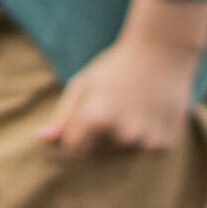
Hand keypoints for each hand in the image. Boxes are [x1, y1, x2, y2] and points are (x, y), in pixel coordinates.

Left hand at [42, 17, 203, 156]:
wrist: (162, 52)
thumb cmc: (115, 67)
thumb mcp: (82, 85)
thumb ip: (62, 116)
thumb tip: (41, 140)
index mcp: (96, 119)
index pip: (73, 151)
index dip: (73, 139)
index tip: (78, 125)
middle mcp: (123, 135)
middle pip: (98, 155)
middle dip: (96, 140)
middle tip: (110, 110)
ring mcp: (147, 141)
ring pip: (122, 154)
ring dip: (121, 140)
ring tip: (129, 110)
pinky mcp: (165, 143)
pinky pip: (145, 151)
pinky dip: (144, 137)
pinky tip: (148, 114)